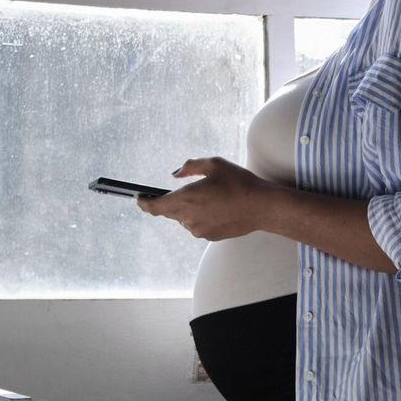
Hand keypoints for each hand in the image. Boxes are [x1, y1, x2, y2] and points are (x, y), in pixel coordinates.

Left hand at [138, 156, 276, 240]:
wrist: (261, 206)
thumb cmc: (239, 183)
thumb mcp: (215, 164)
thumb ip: (190, 166)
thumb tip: (176, 174)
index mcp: (186, 198)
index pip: (155, 206)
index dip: (144, 203)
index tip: (139, 199)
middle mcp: (188, 217)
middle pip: (169, 212)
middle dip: (171, 202)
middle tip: (185, 191)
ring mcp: (198, 230)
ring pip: (184, 219)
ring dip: (189, 209)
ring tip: (210, 198)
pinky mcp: (209, 236)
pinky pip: (198, 225)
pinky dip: (202, 217)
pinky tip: (218, 208)